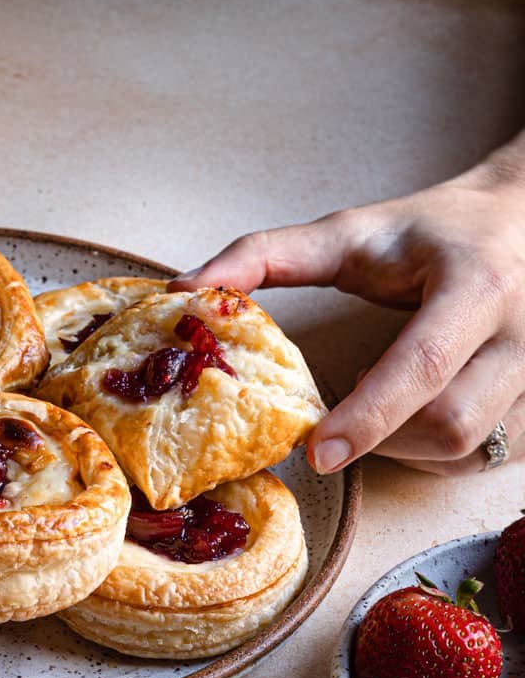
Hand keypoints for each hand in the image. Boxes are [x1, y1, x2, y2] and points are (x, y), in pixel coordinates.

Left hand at [171, 153, 524, 474]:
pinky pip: (482, 458)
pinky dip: (434, 453)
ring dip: (405, 445)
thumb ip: (267, 255)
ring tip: (381, 400)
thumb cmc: (433, 231)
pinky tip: (413, 416)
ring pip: (467, 449)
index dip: (369, 415)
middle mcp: (522, 333)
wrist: (523, 219)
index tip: (317, 451)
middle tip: (341, 415)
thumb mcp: (352, 231)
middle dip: (381, 436)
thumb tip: (186, 287)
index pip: (424, 365)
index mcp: (477, 285)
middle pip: (449, 423)